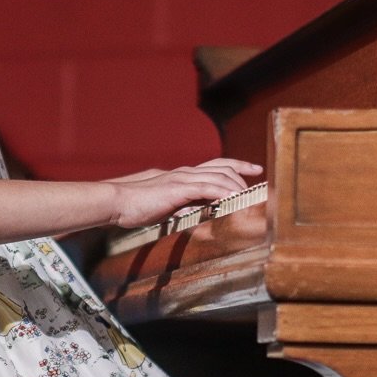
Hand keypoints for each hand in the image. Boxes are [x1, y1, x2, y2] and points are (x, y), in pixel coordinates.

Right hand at [105, 158, 261, 229]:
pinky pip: (206, 188)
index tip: (253, 170)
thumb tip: (199, 211)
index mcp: (182, 176)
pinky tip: (233, 199)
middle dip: (243, 171)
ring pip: (218, 176)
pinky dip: (222, 192)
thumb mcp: (165, 205)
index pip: (215, 165)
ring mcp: (181, 178)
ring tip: (249, 197)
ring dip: (236, 186)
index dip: (236, 166)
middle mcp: (185, 173)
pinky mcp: (177, 188)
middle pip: (222, 166)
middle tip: (259, 179)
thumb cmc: (136, 206)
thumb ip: (182, 205)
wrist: (117, 202)